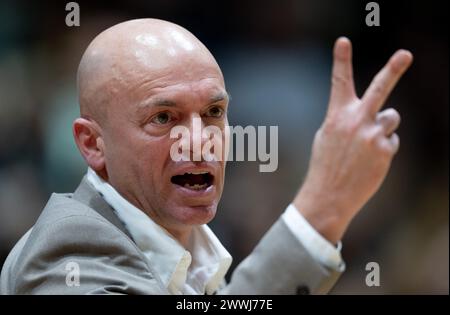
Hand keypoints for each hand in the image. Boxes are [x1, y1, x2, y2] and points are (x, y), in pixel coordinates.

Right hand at [293, 37, 412, 243]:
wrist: (329, 195)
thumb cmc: (326, 164)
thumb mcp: (327, 136)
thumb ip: (348, 119)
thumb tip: (378, 112)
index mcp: (336, 116)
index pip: (339, 82)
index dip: (341, 60)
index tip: (343, 41)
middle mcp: (356, 122)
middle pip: (379, 89)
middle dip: (393, 70)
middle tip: (405, 54)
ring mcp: (372, 136)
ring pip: (391, 117)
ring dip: (384, 126)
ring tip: (367, 145)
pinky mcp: (386, 150)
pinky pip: (391, 140)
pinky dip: (383, 147)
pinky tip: (370, 161)